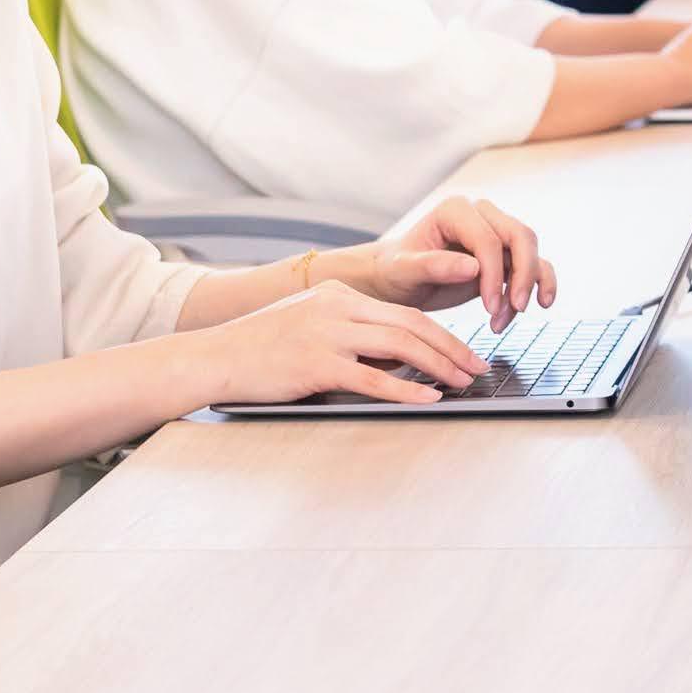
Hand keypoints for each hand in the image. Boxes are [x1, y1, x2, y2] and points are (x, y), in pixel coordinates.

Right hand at [193, 278, 487, 407]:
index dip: (441, 333)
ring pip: (400, 345)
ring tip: (464, 382)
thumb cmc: (261, 349)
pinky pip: (372, 377)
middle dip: (452, 348)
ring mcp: (327, 333)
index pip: (404, 312)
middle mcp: (338, 307)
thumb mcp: (311, 326)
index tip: (465, 351)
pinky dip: (406, 388)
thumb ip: (353, 336)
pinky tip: (428, 398)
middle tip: (478, 367)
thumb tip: (400, 360)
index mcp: (339, 294)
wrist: (213, 358)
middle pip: (411, 324)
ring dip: (439, 366)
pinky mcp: (316, 363)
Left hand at [337, 197, 556, 328]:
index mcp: (455, 211)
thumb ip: (434, 266)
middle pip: (520, 236)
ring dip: (529, 284)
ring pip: (530, 250)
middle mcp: (480, 213)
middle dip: (523, 275)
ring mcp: (495, 231)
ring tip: (513, 316)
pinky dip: (540, 283)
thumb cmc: (396, 272)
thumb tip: (473, 268)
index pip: (487, 239)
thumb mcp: (404, 271)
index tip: (490, 309)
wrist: (399, 280)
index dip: (493, 273)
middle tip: (516, 309)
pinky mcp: (504, 253)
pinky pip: (533, 263)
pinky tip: (542, 303)